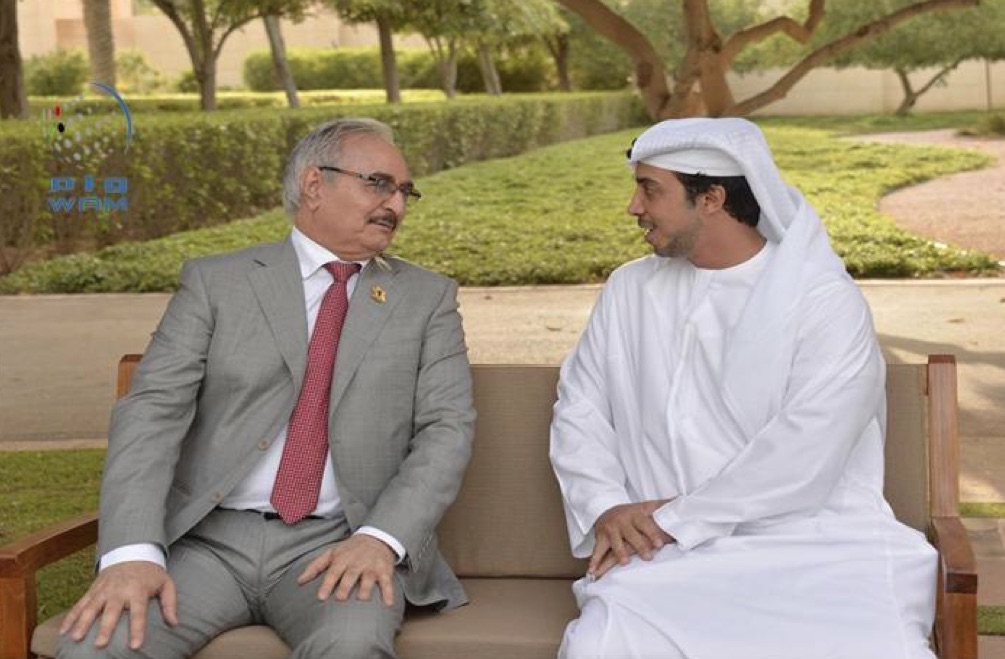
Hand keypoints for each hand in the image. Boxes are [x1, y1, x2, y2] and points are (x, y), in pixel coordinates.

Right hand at [59, 561, 176, 649]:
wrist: (133, 550)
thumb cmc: (151, 573)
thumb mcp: (166, 583)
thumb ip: (170, 603)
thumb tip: (175, 623)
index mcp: (138, 590)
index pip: (138, 612)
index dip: (136, 629)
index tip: (134, 646)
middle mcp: (119, 590)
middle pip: (111, 611)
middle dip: (105, 627)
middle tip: (100, 644)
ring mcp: (104, 590)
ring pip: (91, 607)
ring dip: (82, 622)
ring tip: (76, 638)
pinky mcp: (93, 590)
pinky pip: (80, 604)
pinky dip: (70, 617)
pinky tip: (63, 631)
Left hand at [297, 534, 396, 606]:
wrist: (376, 538)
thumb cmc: (349, 550)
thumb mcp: (331, 553)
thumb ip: (315, 567)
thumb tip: (299, 582)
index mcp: (342, 560)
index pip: (333, 572)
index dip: (327, 584)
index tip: (321, 597)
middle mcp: (357, 563)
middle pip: (351, 575)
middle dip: (346, 586)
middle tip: (340, 598)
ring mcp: (371, 567)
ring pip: (369, 578)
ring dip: (366, 588)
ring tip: (362, 599)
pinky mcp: (384, 571)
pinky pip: (387, 582)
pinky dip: (388, 592)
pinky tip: (388, 604)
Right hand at [589, 500, 673, 579]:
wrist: (606, 510)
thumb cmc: (632, 513)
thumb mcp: (647, 507)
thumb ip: (663, 505)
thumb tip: (681, 499)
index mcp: (635, 515)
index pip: (645, 524)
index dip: (652, 533)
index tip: (660, 544)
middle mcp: (622, 522)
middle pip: (631, 535)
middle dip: (639, 545)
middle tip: (648, 557)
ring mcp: (610, 530)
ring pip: (615, 543)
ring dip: (620, 552)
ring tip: (625, 562)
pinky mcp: (600, 538)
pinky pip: (597, 551)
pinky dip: (595, 562)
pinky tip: (594, 571)